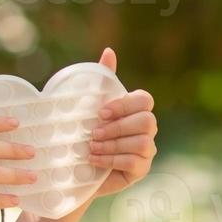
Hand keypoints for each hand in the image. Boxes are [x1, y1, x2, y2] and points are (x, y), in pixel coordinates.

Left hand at [85, 47, 157, 198]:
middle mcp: (145, 128)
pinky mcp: (141, 169)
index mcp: (134, 110)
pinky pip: (135, 162)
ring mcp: (146, 150)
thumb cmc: (83, 132)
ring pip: (143, 143)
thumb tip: (109, 51)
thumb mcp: (87, 105)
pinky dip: (112, 160)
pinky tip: (94, 159)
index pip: (145, 100)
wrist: (74, 167)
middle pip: (147, 121)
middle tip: (93, 132)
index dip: (125, 105)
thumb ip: (100, 79)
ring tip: (90, 147)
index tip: (100, 112)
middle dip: (118, 127)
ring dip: (113, 144)